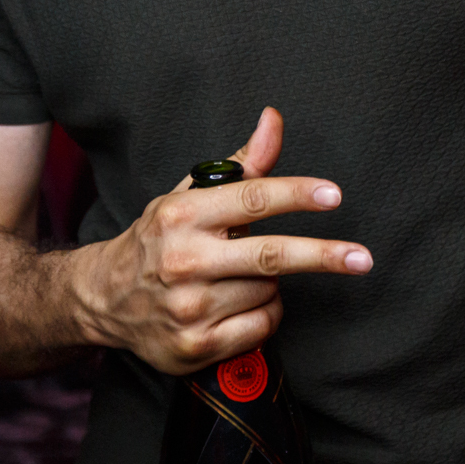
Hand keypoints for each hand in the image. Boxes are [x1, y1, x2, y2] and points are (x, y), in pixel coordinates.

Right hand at [72, 108, 371, 374]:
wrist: (102, 298)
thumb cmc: (159, 238)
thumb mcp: (189, 194)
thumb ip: (241, 163)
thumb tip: (274, 118)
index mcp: (182, 215)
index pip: (251, 199)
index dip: (295, 195)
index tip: (332, 195)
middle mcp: (183, 260)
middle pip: (270, 256)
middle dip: (321, 255)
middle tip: (362, 258)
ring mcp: (188, 307)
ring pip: (268, 292)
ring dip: (273, 283)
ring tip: (243, 275)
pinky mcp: (195, 345)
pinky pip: (260, 327)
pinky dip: (265, 315)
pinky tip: (241, 305)